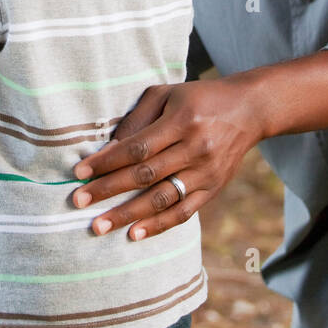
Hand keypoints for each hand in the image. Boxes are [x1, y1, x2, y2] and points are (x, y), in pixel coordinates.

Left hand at [70, 75, 263, 240]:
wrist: (250, 109)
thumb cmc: (199, 98)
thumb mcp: (167, 94)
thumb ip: (137, 118)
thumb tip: (109, 147)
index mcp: (181, 121)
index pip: (138, 147)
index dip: (107, 162)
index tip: (80, 173)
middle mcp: (195, 148)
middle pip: (145, 175)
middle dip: (108, 190)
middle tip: (78, 202)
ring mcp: (206, 172)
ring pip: (162, 198)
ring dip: (128, 215)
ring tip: (99, 226)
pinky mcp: (214, 188)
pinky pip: (184, 212)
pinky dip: (159, 225)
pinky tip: (134, 234)